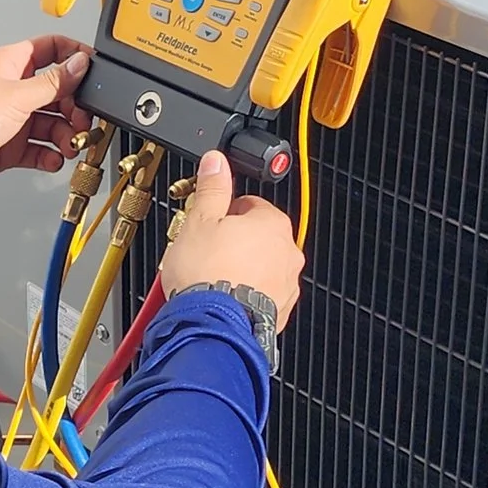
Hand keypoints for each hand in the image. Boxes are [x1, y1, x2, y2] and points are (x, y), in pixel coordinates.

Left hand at [0, 36, 92, 190]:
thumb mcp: (18, 95)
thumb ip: (53, 83)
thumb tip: (80, 64)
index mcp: (12, 64)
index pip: (51, 49)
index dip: (74, 56)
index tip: (93, 70)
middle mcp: (13, 89)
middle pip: (57, 92)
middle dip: (74, 107)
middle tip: (83, 120)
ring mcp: (12, 118)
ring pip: (52, 123)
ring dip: (65, 135)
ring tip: (69, 145)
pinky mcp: (11, 146)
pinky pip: (40, 149)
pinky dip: (50, 155)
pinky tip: (53, 159)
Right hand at [158, 151, 302, 316]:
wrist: (211, 326)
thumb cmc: (207, 275)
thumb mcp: (200, 220)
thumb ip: (212, 188)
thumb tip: (216, 162)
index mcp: (272, 223)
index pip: (249, 204)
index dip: (224, 212)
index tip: (209, 222)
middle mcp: (287, 252)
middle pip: (257, 237)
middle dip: (233, 242)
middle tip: (206, 251)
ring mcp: (286, 284)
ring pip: (261, 268)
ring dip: (240, 269)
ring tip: (211, 278)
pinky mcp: (279, 312)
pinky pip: (262, 296)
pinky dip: (246, 295)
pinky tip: (222, 298)